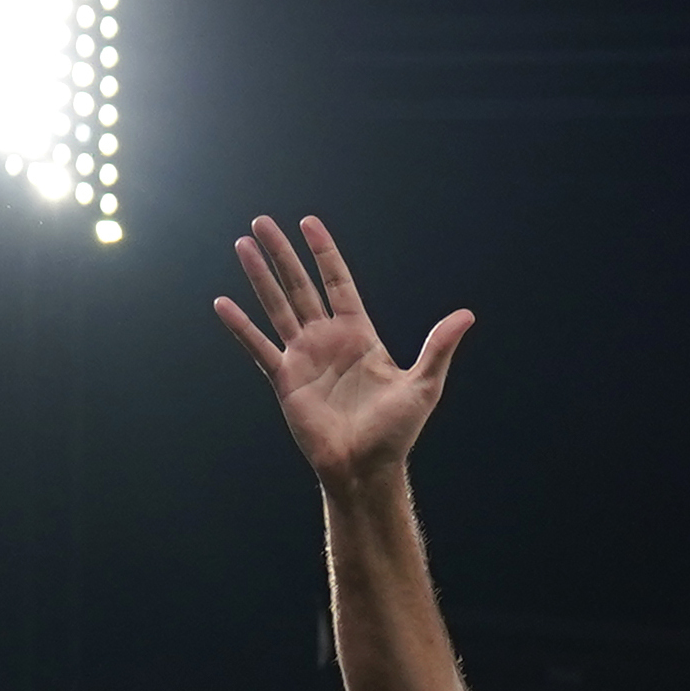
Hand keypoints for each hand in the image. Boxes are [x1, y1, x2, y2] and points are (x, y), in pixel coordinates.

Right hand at [212, 217, 473, 489]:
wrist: (365, 468)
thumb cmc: (396, 432)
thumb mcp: (423, 385)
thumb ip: (439, 347)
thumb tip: (466, 315)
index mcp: (359, 335)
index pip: (337, 282)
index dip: (324, 253)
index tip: (309, 223)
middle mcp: (328, 340)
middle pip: (301, 286)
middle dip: (283, 254)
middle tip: (263, 222)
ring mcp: (304, 358)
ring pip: (277, 307)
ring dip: (259, 276)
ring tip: (243, 245)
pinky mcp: (285, 380)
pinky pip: (259, 347)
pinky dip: (241, 326)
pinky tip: (223, 302)